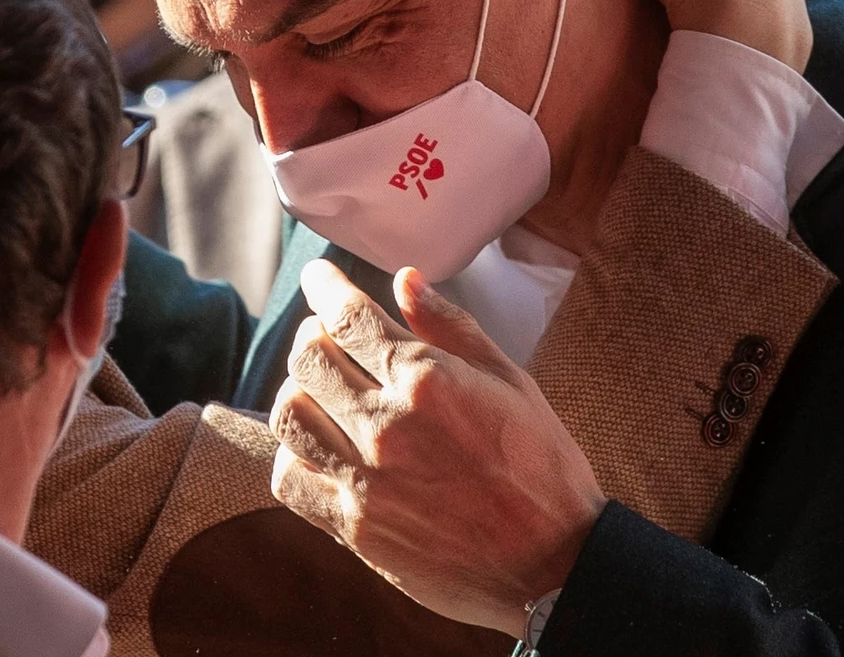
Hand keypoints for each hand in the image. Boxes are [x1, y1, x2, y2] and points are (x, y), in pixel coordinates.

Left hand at [268, 260, 606, 637]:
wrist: (554, 566)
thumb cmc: (543, 467)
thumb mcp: (511, 381)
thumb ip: (450, 327)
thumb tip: (403, 280)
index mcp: (428, 381)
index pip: (348, 316)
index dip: (324, 287)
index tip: (316, 276)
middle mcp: (387, 426)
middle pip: (309, 358)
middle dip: (312, 334)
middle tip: (326, 336)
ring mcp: (366, 480)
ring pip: (289, 414)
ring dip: (297, 390)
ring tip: (318, 389)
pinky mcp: (355, 529)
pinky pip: (290, 480)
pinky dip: (292, 454)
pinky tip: (316, 446)